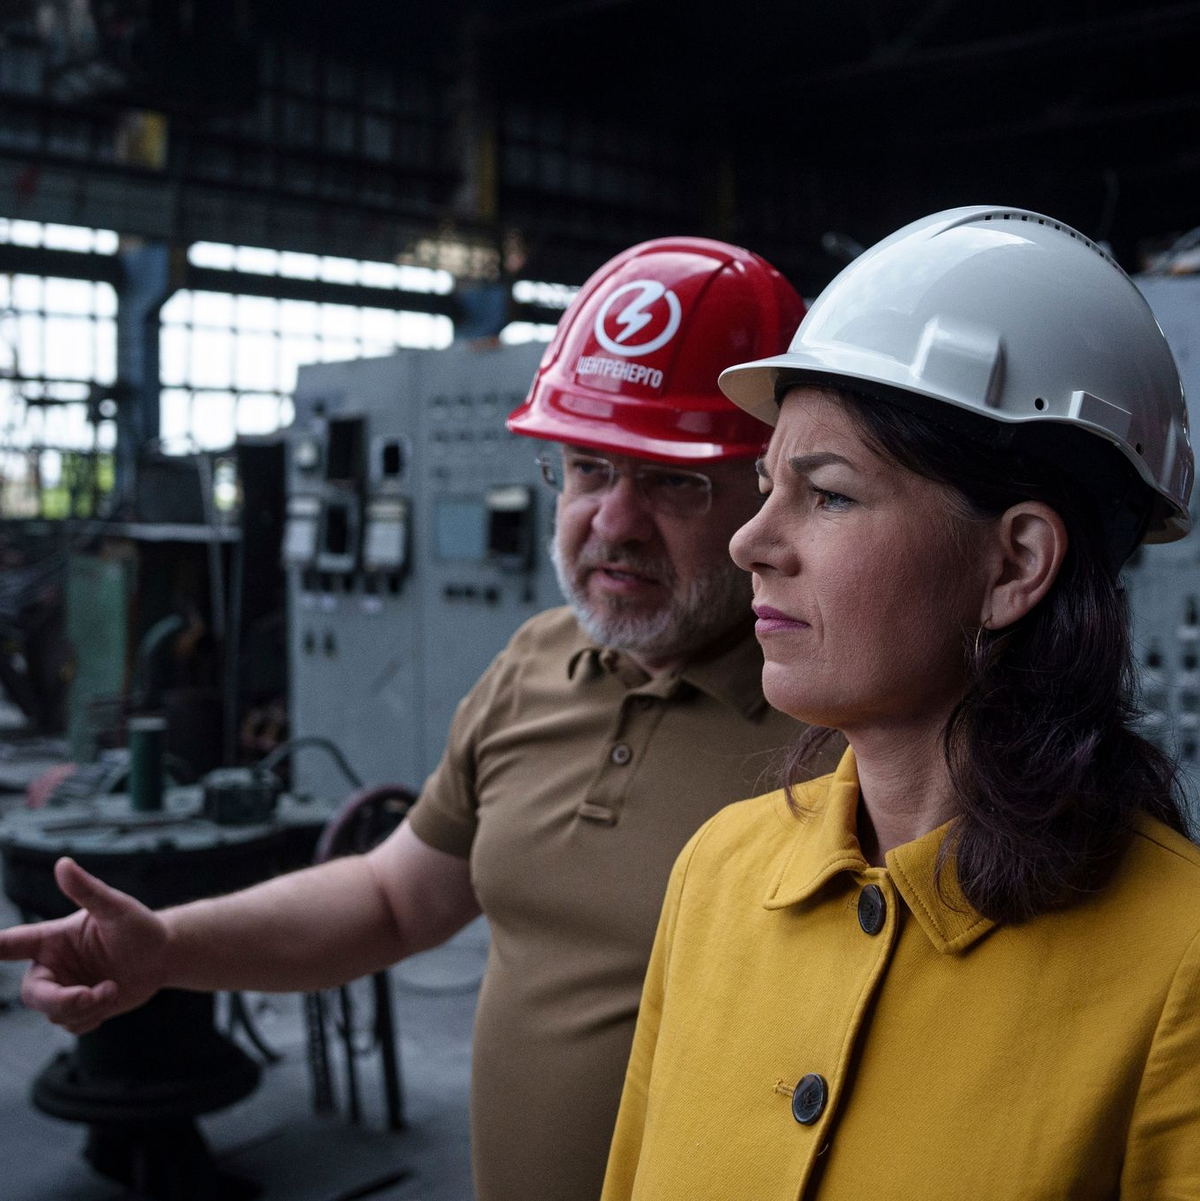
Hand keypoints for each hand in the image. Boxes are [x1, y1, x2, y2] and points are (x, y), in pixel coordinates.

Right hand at [0, 857, 168, 1033]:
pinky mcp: (79, 1008)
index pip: (11, 944)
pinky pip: (72, 1025)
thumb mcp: (116, 908)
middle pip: (33, 993)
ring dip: (87, 1007)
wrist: (163, 956)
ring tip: (114, 988)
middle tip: (91, 995)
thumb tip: (63, 863)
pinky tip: (111, 999)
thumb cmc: (139, 926)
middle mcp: (53, 965)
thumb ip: (88, 890)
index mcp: (52, 939)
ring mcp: (65, 988)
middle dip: (60, 1000)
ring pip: (55, 1013)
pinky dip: (92, 1017)